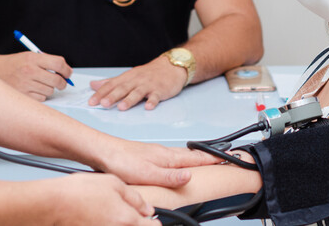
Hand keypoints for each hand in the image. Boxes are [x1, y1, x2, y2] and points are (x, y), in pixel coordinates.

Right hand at [0, 50, 71, 100]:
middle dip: (62, 82)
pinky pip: (42, 99)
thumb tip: (66, 72)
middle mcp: (29, 71)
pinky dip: (41, 96)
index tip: (68, 73)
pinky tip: (33, 90)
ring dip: (49, 89)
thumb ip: (47, 62)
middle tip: (62, 82)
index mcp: (33, 58)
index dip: (67, 70)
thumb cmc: (15, 64)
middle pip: (57, 80)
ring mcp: (25, 85)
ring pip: (50, 91)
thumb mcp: (30, 56)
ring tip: (41, 84)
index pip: (58, 63)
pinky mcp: (22, 96)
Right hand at [50, 173, 158, 224]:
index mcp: (127, 219)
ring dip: (123, 223)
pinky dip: (110, 224)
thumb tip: (147, 208)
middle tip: (132, 215)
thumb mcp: (114, 183)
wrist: (53, 204)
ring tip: (112, 214)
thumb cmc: (79, 192)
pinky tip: (101, 217)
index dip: (153, 221)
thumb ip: (135, 198)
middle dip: (138, 224)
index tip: (151, 218)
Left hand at [89, 56, 186, 109]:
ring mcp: (148, 85)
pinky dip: (152, 101)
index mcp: (127, 77)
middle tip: (103, 103)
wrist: (171, 66)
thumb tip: (93, 85)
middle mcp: (136, 80)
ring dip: (129, 100)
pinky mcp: (160, 90)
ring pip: (138, 92)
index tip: (91, 101)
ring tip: (121, 107)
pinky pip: (156, 96)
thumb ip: (111, 82)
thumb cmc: (148, 74)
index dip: (101, 93)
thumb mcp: (128, 76)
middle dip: (112, 96)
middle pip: (123, 88)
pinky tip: (148, 107)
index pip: (111, 84)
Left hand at [95, 138, 218, 187]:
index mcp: (166, 157)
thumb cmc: (120, 161)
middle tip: (222, 157)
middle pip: (191, 154)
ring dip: (195, 156)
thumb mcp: (147, 174)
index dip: (211, 159)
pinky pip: (171, 156)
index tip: (227, 158)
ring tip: (204, 159)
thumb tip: (190, 176)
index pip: (195, 157)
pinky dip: (181, 158)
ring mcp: (155, 152)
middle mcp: (163, 152)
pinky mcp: (147, 155)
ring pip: (181, 154)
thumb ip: (169, 176)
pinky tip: (175, 163)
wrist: (102, 151)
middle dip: (207, 156)